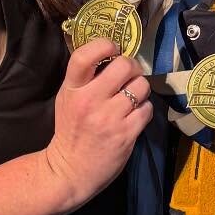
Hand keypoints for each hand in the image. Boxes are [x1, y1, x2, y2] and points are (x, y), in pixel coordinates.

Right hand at [42, 39, 153, 208]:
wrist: (70, 170)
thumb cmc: (70, 131)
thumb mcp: (66, 99)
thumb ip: (84, 79)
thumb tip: (112, 56)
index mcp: (72, 89)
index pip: (84, 55)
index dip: (104, 44)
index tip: (112, 49)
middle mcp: (90, 100)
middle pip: (124, 65)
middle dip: (132, 68)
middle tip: (129, 76)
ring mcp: (109, 118)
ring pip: (141, 86)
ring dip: (140, 90)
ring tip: (132, 98)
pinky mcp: (126, 133)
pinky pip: (148, 108)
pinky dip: (144, 110)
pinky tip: (134, 116)